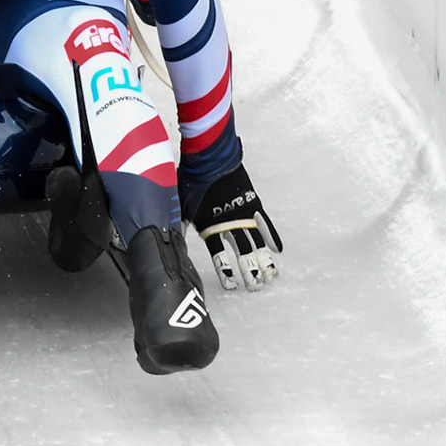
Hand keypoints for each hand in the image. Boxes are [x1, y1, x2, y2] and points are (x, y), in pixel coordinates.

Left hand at [184, 163, 280, 291]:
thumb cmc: (193, 180)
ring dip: (263, 260)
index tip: (231, 285)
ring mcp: (242, 215)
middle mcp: (228, 224)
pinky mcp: (253, 204)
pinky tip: (279, 251)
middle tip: (254, 286)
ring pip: (256, 242)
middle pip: (242, 252)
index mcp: (210, 226)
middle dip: (249, 271)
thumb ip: (179, 224)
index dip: (225, 269)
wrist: (210, 159)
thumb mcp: (182, 205)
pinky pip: (265, 224)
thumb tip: (167, 237)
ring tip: (270, 276)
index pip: (219, 254)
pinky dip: (273, 237)